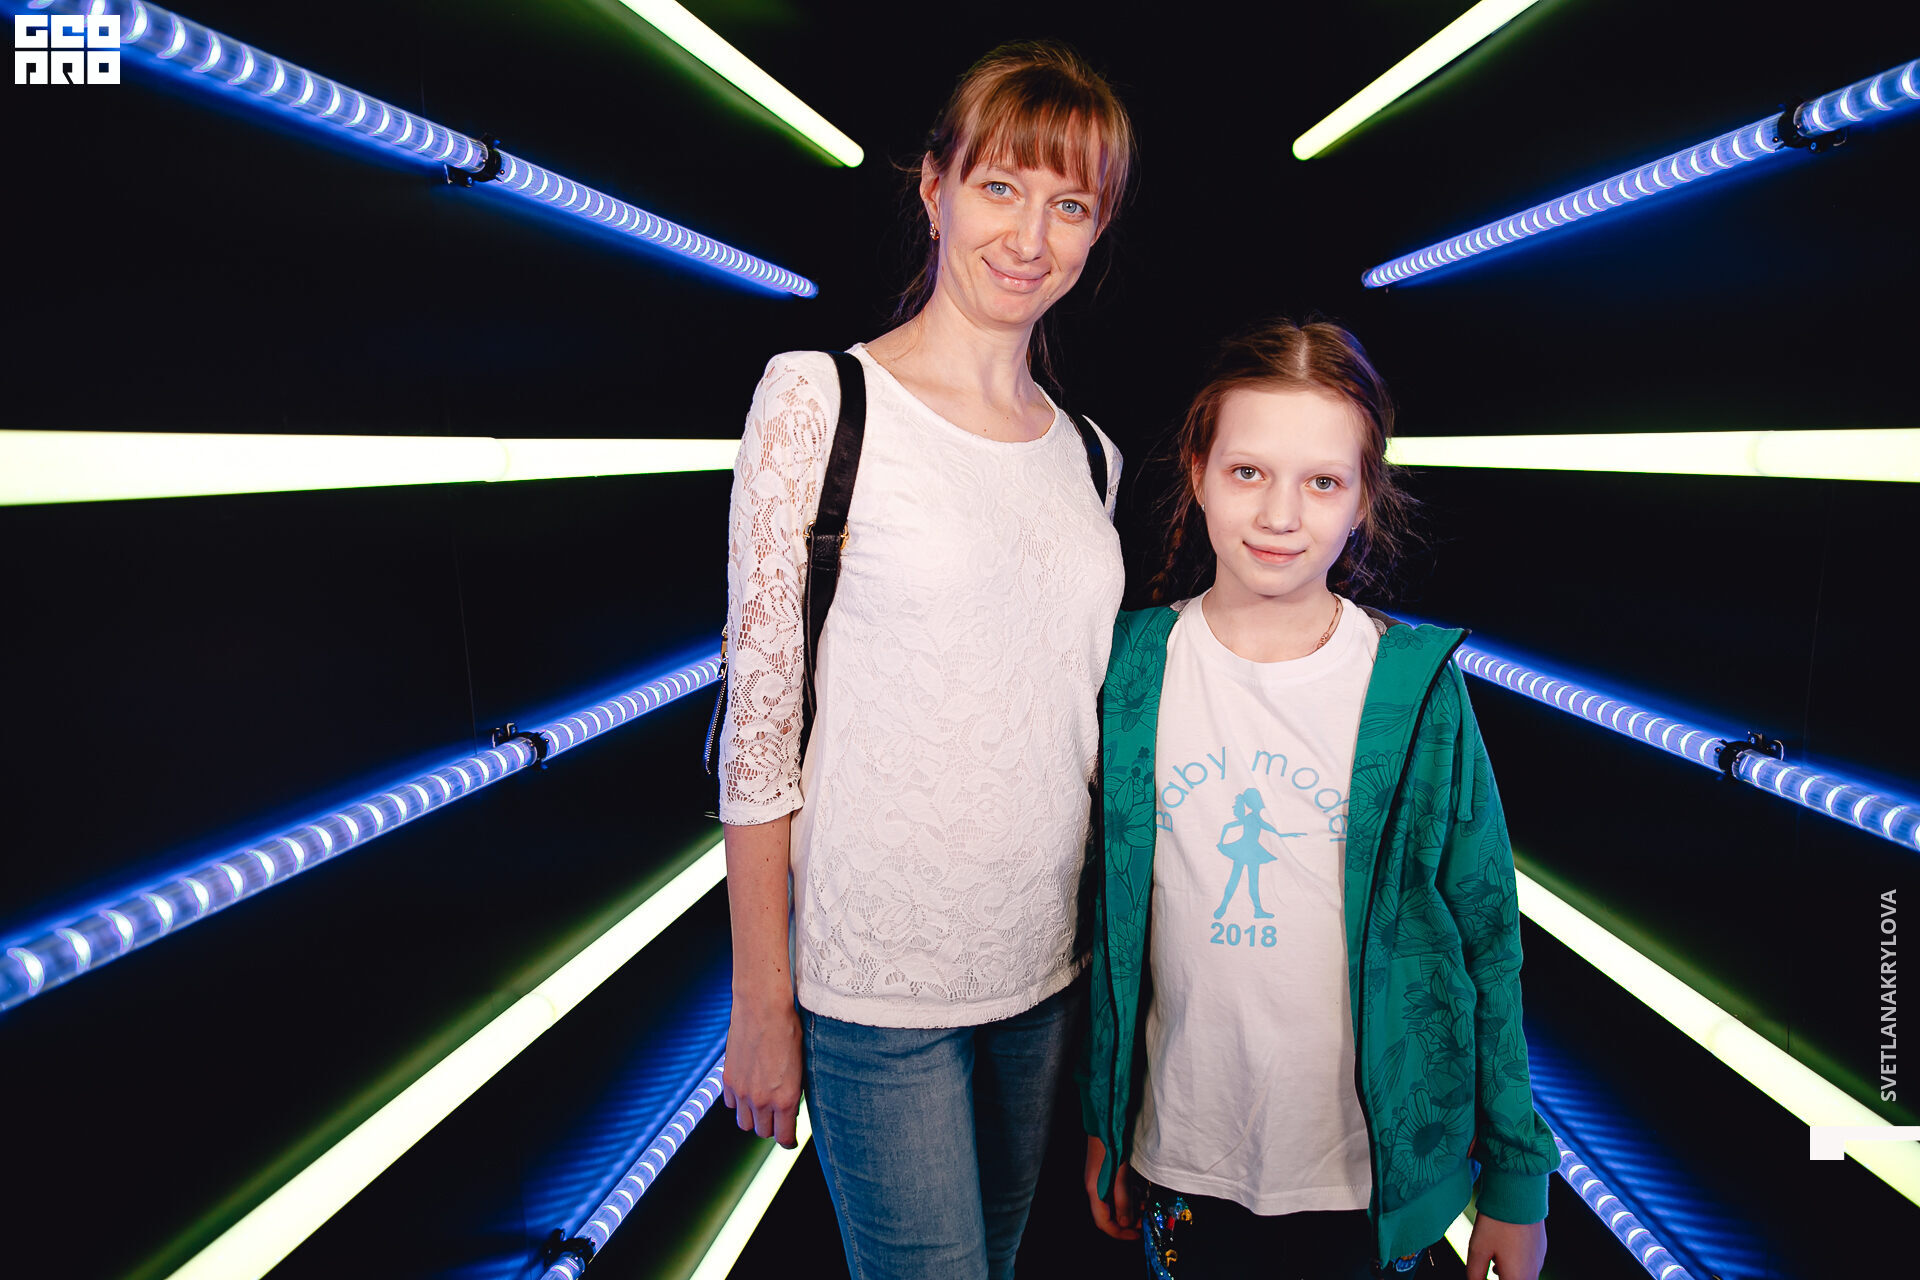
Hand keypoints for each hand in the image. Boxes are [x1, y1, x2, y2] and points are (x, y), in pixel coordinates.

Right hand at [721, 994, 803, 1147]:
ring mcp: (742, 1091)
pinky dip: (739, 1102)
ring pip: (744, 1122)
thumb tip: (790, 1107)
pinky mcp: (728, 1079)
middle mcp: (761, 1100)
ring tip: (762, 1105)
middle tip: (778, 1117)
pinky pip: (732, 1104)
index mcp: (785, 1099)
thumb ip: (794, 1091)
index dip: (788, 1141)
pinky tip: (748, 1089)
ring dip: (753, 1118)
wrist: (763, 1007)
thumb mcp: (801, 1064)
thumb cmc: (789, 1030)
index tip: (789, 1139)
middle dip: (772, 1127)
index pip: (783, 1137)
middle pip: (762, 1132)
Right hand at [1084, 1136, 1140, 1239]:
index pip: (1104, 1222)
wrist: (1105, 1119)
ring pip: (1113, 1203)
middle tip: (1144, 1220)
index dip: (1120, 1233)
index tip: (1136, 1234)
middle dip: (1127, 1221)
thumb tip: (1126, 1222)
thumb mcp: (1121, 1172)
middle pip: (1109, 1214)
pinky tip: (1139, 1192)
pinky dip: (1128, 1196)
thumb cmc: (1111, 1143)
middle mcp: (1095, 1187)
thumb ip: (1123, 1198)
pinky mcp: (1106, 1172)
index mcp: (1095, 1190)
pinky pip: (1115, 1192)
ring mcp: (1099, 1179)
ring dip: (1129, 1208)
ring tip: (1144, 1205)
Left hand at [1465, 1213, 1545, 1279]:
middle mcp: (1533, 1273)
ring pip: (1523, 1276)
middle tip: (1490, 1266)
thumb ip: (1475, 1273)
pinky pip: (1528, 1264)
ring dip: (1508, 1273)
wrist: (1519, 1194)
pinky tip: (1504, 1250)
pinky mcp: (1541, 1248)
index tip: (1483, 1275)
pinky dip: (1516, 1263)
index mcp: (1517, 1278)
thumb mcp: (1478, 1249)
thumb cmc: (1498, 1222)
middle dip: (1502, 1278)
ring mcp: (1539, 1260)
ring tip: (1493, 1260)